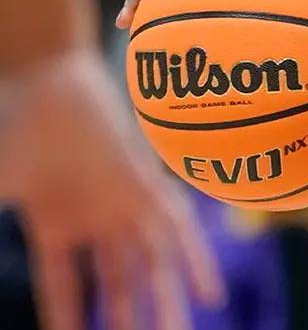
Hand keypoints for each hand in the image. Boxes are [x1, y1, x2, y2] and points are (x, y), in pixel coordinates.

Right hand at [0, 55, 223, 329]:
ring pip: (151, 266)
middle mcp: (96, 220)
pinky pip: (179, 229)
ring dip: (165, 304)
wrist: (47, 79)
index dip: (67, 316)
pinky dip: (196, 261)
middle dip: (125, 319)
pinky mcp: (147, 185)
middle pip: (117, 284)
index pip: (64, 287)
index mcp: (56, 225)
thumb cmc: (12, 128)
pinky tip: (211, 295)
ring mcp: (124, 203)